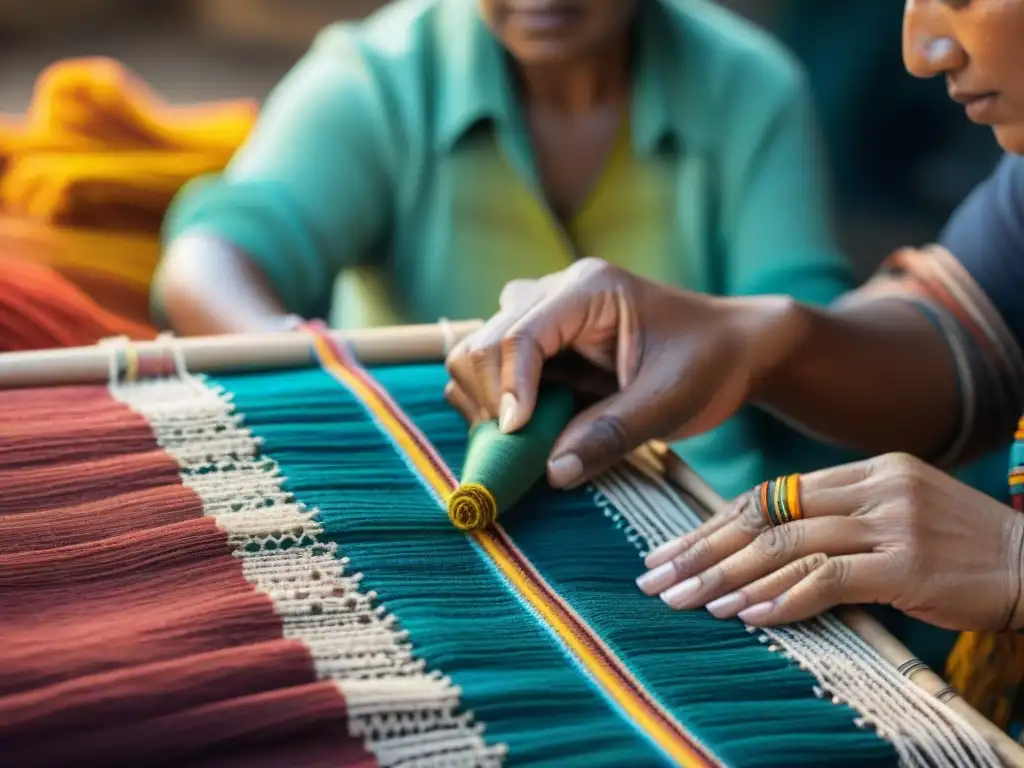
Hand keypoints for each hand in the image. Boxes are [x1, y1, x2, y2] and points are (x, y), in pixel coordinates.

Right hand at [444, 258, 803, 488]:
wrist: (733, 350)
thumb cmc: (709, 363)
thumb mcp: (669, 402)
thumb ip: (610, 434)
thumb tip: (551, 472)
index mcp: (589, 290)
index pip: (521, 332)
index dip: (508, 387)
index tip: (518, 435)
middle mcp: (557, 292)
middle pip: (486, 338)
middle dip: (490, 395)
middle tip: (519, 446)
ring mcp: (546, 316)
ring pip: (480, 350)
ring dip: (487, 399)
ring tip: (522, 440)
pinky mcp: (544, 343)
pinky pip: (495, 367)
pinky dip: (496, 402)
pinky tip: (527, 430)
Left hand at [636, 453, 1023, 631]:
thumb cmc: (960, 548)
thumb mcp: (896, 516)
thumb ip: (836, 521)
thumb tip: (761, 548)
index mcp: (866, 469)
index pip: (770, 493)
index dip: (715, 522)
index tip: (672, 548)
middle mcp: (874, 487)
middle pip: (767, 514)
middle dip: (703, 548)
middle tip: (656, 576)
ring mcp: (892, 523)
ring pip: (787, 545)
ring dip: (729, 576)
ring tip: (687, 600)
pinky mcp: (908, 565)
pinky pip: (828, 579)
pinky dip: (782, 598)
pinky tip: (745, 614)